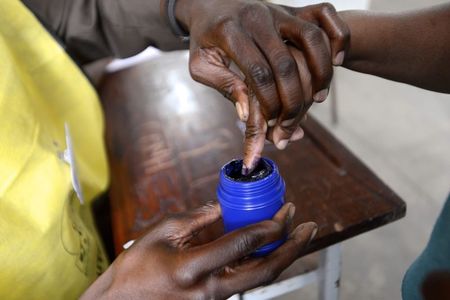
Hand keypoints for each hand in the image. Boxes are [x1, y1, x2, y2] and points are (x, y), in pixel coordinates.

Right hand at [81, 202, 316, 299]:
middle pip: (265, 271)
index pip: (243, 243)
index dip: (269, 225)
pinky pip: (244, 282)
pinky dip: (261, 263)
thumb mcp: (162, 232)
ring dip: (282, 256)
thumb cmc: (136, 269)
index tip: (285, 211)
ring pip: (259, 280)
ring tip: (296, 236)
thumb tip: (224, 207)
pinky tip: (268, 247)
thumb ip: (197, 218)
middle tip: (308, 228)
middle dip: (292, 248)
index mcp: (193, 268)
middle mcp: (210, 290)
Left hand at [174, 1, 348, 171]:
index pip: (258, 72)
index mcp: (230, 32)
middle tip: (290, 123)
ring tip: (318, 99)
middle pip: (286, 63)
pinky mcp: (294, 8)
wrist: (211, 4)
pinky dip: (338, 38)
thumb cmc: (205, 39)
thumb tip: (246, 113)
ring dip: (320, 73)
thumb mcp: (200, 65)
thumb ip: (223, 86)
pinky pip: (326, 15)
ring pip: (311, 38)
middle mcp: (258, 17)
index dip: (268, 102)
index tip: (270, 123)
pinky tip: (338, 62)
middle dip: (292, 100)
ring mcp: (279, 10)